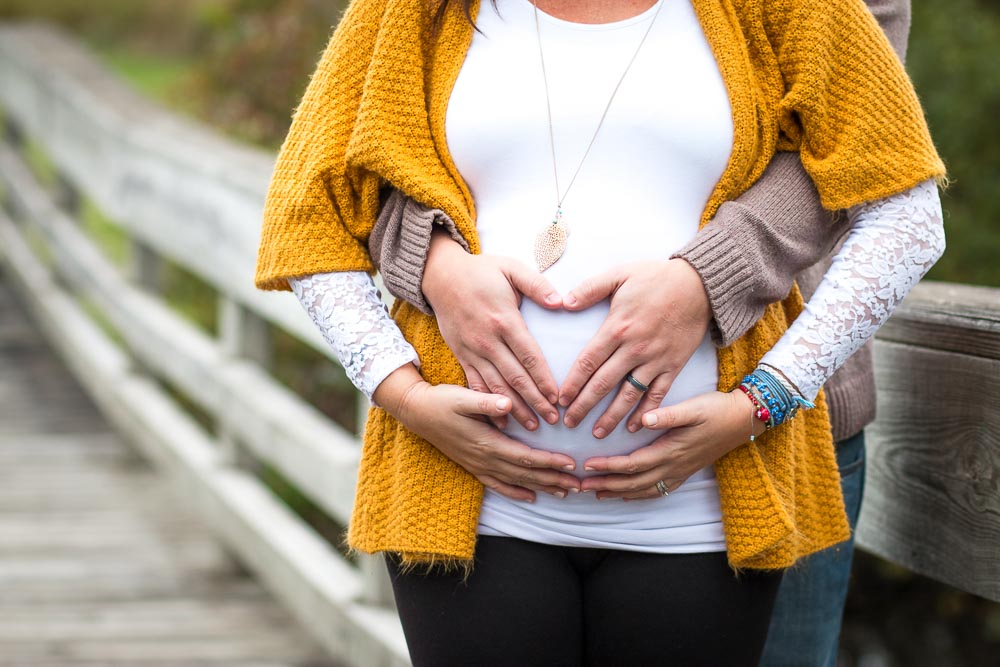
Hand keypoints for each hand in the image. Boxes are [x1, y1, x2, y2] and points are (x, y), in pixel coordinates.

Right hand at [374, 364, 580, 501]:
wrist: (417, 413)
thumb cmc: (442, 401)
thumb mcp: (463, 396)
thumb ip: (486, 402)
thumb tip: (508, 403)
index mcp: (487, 442)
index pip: (526, 456)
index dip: (550, 462)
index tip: (572, 464)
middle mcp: (485, 459)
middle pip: (526, 474)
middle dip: (555, 480)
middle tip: (580, 485)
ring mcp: (479, 465)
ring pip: (516, 481)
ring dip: (542, 487)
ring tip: (566, 493)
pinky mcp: (473, 466)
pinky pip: (498, 485)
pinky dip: (516, 492)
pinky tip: (531, 497)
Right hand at [423, 230, 561, 430]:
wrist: (440, 275)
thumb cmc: (480, 271)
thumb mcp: (511, 268)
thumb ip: (537, 284)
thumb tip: (561, 302)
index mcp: (504, 320)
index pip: (529, 355)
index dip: (544, 379)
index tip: (558, 397)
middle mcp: (487, 340)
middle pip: (515, 377)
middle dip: (535, 401)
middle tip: (554, 421)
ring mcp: (472, 350)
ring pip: (496, 386)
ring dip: (515, 408)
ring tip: (533, 427)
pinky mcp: (462, 355)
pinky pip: (476, 384)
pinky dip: (488, 404)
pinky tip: (501, 420)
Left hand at [560, 258, 711, 436]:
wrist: (700, 284)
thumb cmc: (657, 277)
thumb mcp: (620, 274)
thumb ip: (590, 288)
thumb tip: (564, 302)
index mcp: (617, 328)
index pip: (588, 362)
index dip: (573, 383)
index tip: (560, 400)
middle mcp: (634, 349)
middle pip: (603, 384)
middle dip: (584, 406)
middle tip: (569, 423)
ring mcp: (655, 360)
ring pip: (628, 395)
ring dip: (611, 416)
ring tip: (597, 433)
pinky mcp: (673, 366)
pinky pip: (658, 394)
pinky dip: (646, 413)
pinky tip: (635, 427)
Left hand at [580, 390, 763, 499]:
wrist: (743, 420)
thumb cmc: (716, 410)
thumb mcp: (693, 408)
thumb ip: (668, 415)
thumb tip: (644, 419)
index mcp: (670, 450)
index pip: (632, 464)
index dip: (609, 467)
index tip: (587, 465)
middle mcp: (673, 466)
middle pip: (633, 483)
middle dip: (605, 485)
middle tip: (580, 487)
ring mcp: (679, 472)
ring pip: (643, 490)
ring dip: (618, 493)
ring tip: (596, 493)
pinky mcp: (685, 471)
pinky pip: (657, 490)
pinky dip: (639, 495)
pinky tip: (627, 495)